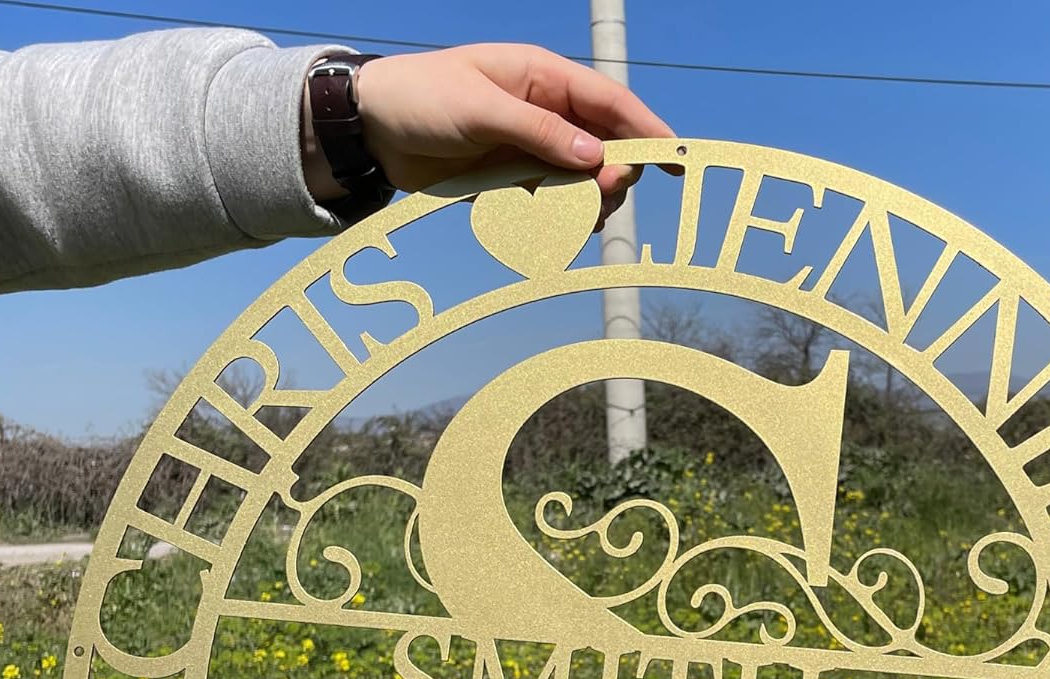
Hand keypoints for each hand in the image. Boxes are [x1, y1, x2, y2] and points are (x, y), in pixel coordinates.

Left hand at [303, 43, 674, 213]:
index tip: (677, 161)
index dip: (649, 130)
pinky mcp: (512, 180)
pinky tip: (537, 228)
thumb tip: (594, 156)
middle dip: (611, 177)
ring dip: (581, 205)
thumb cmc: (421, 98)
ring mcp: (530, 148)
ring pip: (579, 183)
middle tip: (599, 199)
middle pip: (604, 149)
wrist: (372, 128)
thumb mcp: (480, 110)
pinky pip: (548, 205)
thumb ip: (538, 133)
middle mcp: (545, 112)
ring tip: (562, 218)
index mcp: (543, 77)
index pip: (611, 104)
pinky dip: (551, 220)